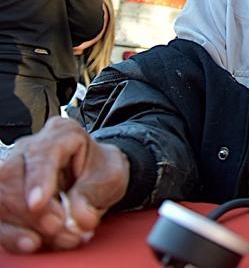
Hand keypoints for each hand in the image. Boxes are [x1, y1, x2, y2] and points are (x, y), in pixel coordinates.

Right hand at [0, 118, 128, 253]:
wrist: (98, 177)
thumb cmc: (102, 170)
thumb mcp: (110, 177)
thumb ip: (93, 193)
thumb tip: (79, 218)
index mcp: (61, 134)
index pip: (41, 154)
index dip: (37, 179)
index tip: (37, 204)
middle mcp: (30, 149)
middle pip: (11, 177)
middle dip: (31, 212)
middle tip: (59, 228)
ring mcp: (14, 172)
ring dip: (23, 226)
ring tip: (57, 237)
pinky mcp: (6, 197)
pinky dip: (13, 234)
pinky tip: (33, 242)